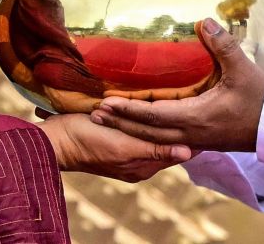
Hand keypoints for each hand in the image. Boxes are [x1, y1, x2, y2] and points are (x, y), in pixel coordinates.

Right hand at [37, 112, 191, 182]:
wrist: (55, 141)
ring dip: (164, 119)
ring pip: (154, 133)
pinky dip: (148, 118)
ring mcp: (127, 151)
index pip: (178, 150)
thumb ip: (155, 149)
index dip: (192, 135)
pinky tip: (154, 102)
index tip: (208, 114)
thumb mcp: (124, 146)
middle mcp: (139, 161)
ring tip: (184, 97)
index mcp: (145, 166)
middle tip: (200, 100)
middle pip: (167, 140)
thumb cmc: (89, 143)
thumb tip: (189, 152)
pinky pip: (140, 129)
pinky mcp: (116, 139)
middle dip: (181, 125)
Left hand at [90, 19, 263, 151]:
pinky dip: (147, 135)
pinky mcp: (201, 140)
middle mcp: (191, 133)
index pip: (153, 116)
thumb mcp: (243, 69)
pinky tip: (138, 128)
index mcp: (197, 118)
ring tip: (107, 119)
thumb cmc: (262, 98)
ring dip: (129, 130)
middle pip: (146, 133)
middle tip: (92, 113)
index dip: (128, 110)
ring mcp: (195, 140)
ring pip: (154, 140)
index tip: (105, 102)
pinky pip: (166, 141)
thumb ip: (222, 45)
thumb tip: (203, 21)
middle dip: (119, 123)